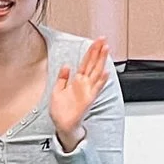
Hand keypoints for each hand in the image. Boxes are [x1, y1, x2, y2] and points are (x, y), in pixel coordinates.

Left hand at [48, 36, 111, 151]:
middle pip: (93, 64)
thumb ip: (62, 78)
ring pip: (97, 72)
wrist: (62, 124)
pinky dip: (101, 80)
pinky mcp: (88, 99)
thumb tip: (66, 66)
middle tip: (104, 39)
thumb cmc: (61, 110)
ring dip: (102, 61)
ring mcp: (88, 91)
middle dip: (98, 51)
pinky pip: (96, 88)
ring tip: (106, 49)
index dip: (91, 51)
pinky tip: (106, 72)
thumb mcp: (57, 90)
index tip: (96, 41)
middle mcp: (84, 84)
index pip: (86, 62)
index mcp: (77, 81)